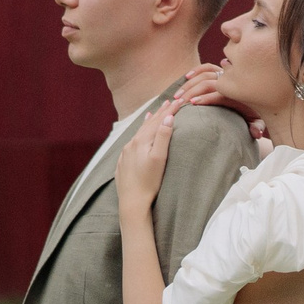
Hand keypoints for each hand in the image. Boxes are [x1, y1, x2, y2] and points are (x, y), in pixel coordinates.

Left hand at [115, 89, 184, 214]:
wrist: (132, 202)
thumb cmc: (149, 182)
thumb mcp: (159, 158)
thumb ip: (163, 137)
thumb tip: (168, 118)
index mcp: (141, 141)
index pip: (158, 121)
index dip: (169, 110)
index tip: (180, 101)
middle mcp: (131, 144)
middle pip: (148, 124)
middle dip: (160, 113)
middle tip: (170, 101)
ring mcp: (125, 153)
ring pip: (138, 132)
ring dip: (148, 122)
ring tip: (153, 113)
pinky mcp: (123, 162)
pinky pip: (132, 142)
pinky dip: (138, 135)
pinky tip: (139, 134)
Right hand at [177, 65, 270, 153]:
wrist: (259, 96)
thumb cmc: (256, 113)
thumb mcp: (259, 121)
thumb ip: (257, 128)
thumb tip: (255, 132)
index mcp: (238, 95)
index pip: (219, 94)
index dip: (206, 98)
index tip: (192, 103)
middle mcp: (231, 82)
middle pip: (208, 83)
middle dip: (192, 91)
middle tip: (179, 102)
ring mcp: (226, 74)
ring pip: (205, 74)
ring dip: (190, 83)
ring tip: (177, 95)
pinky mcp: (222, 70)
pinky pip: (207, 67)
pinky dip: (196, 70)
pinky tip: (186, 77)